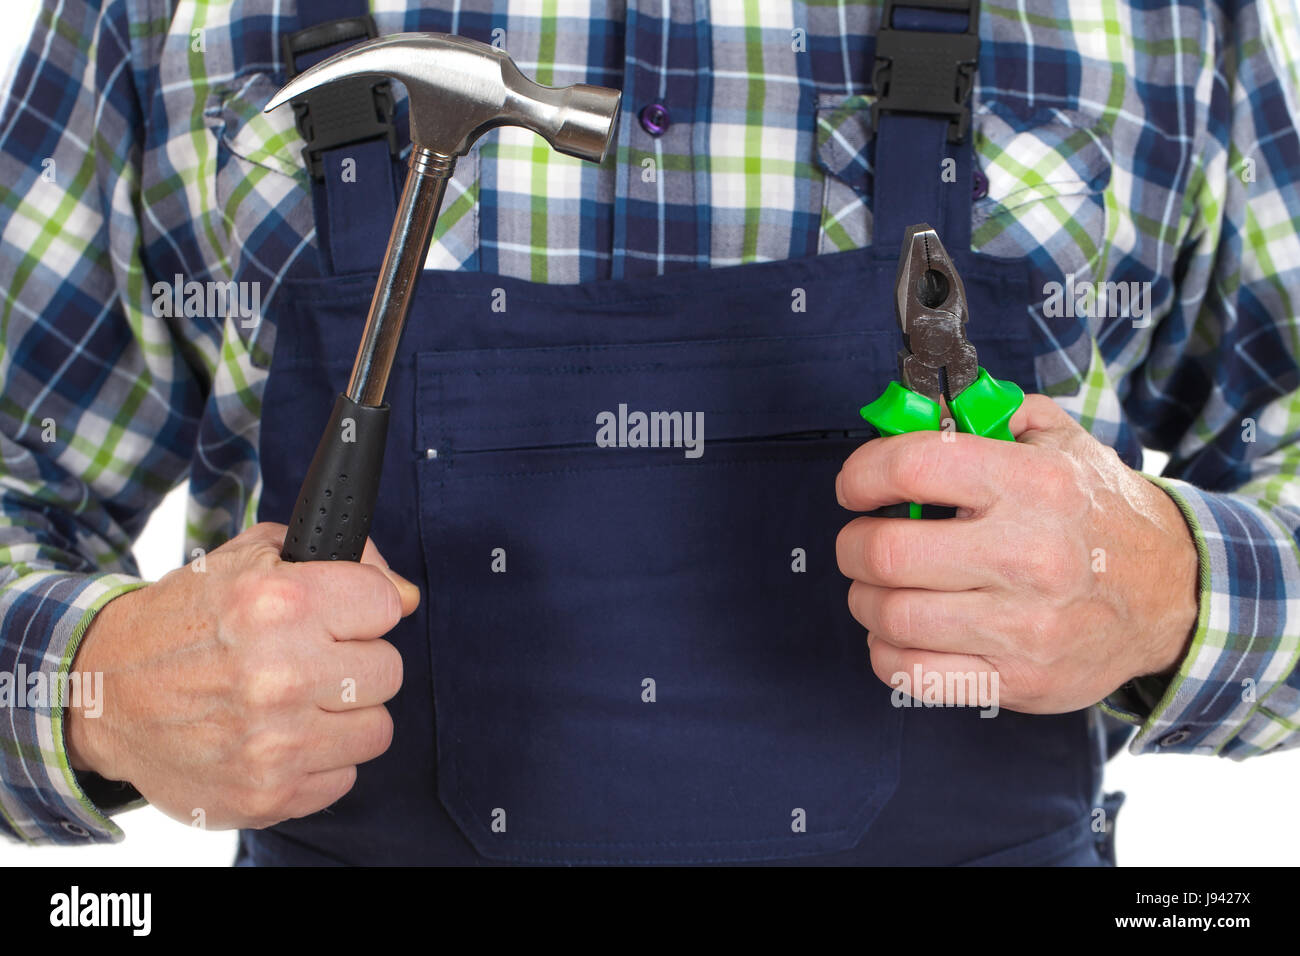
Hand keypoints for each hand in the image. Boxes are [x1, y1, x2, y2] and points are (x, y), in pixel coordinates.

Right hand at [65, 522, 418, 829]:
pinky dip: (318, 760)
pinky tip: (278, 737)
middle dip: (355, 662)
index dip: (363, 610)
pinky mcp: (268, 795)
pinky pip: (343, 777)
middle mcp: (280, 674)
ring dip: (344, 716)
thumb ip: (342, 559)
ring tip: (297, 701)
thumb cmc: (186, 621)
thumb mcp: (252, 558)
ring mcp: (274, 743)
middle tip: (312, 661)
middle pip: (389, 671)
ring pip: (376, 728)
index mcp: (278, 603)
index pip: (386, 605)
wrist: (105, 694)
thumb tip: (405, 595)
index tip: (339, 617)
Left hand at [835, 395, 1198, 713]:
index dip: (863, 474)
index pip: (912, 467)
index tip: (855, 487)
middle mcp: (1028, 556)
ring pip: (892, 616)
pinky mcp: (1019, 680)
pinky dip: (886, 652)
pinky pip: (915, 675)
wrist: (1173, 594)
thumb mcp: (1060, 441)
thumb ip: (991, 413)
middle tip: (860, 542)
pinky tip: (898, 633)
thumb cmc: (1099, 515)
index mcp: (1033, 485)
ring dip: (866, 599)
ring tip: (879, 587)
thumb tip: (915, 409)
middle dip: (853, 545)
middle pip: (886, 552)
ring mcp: (1024, 626)